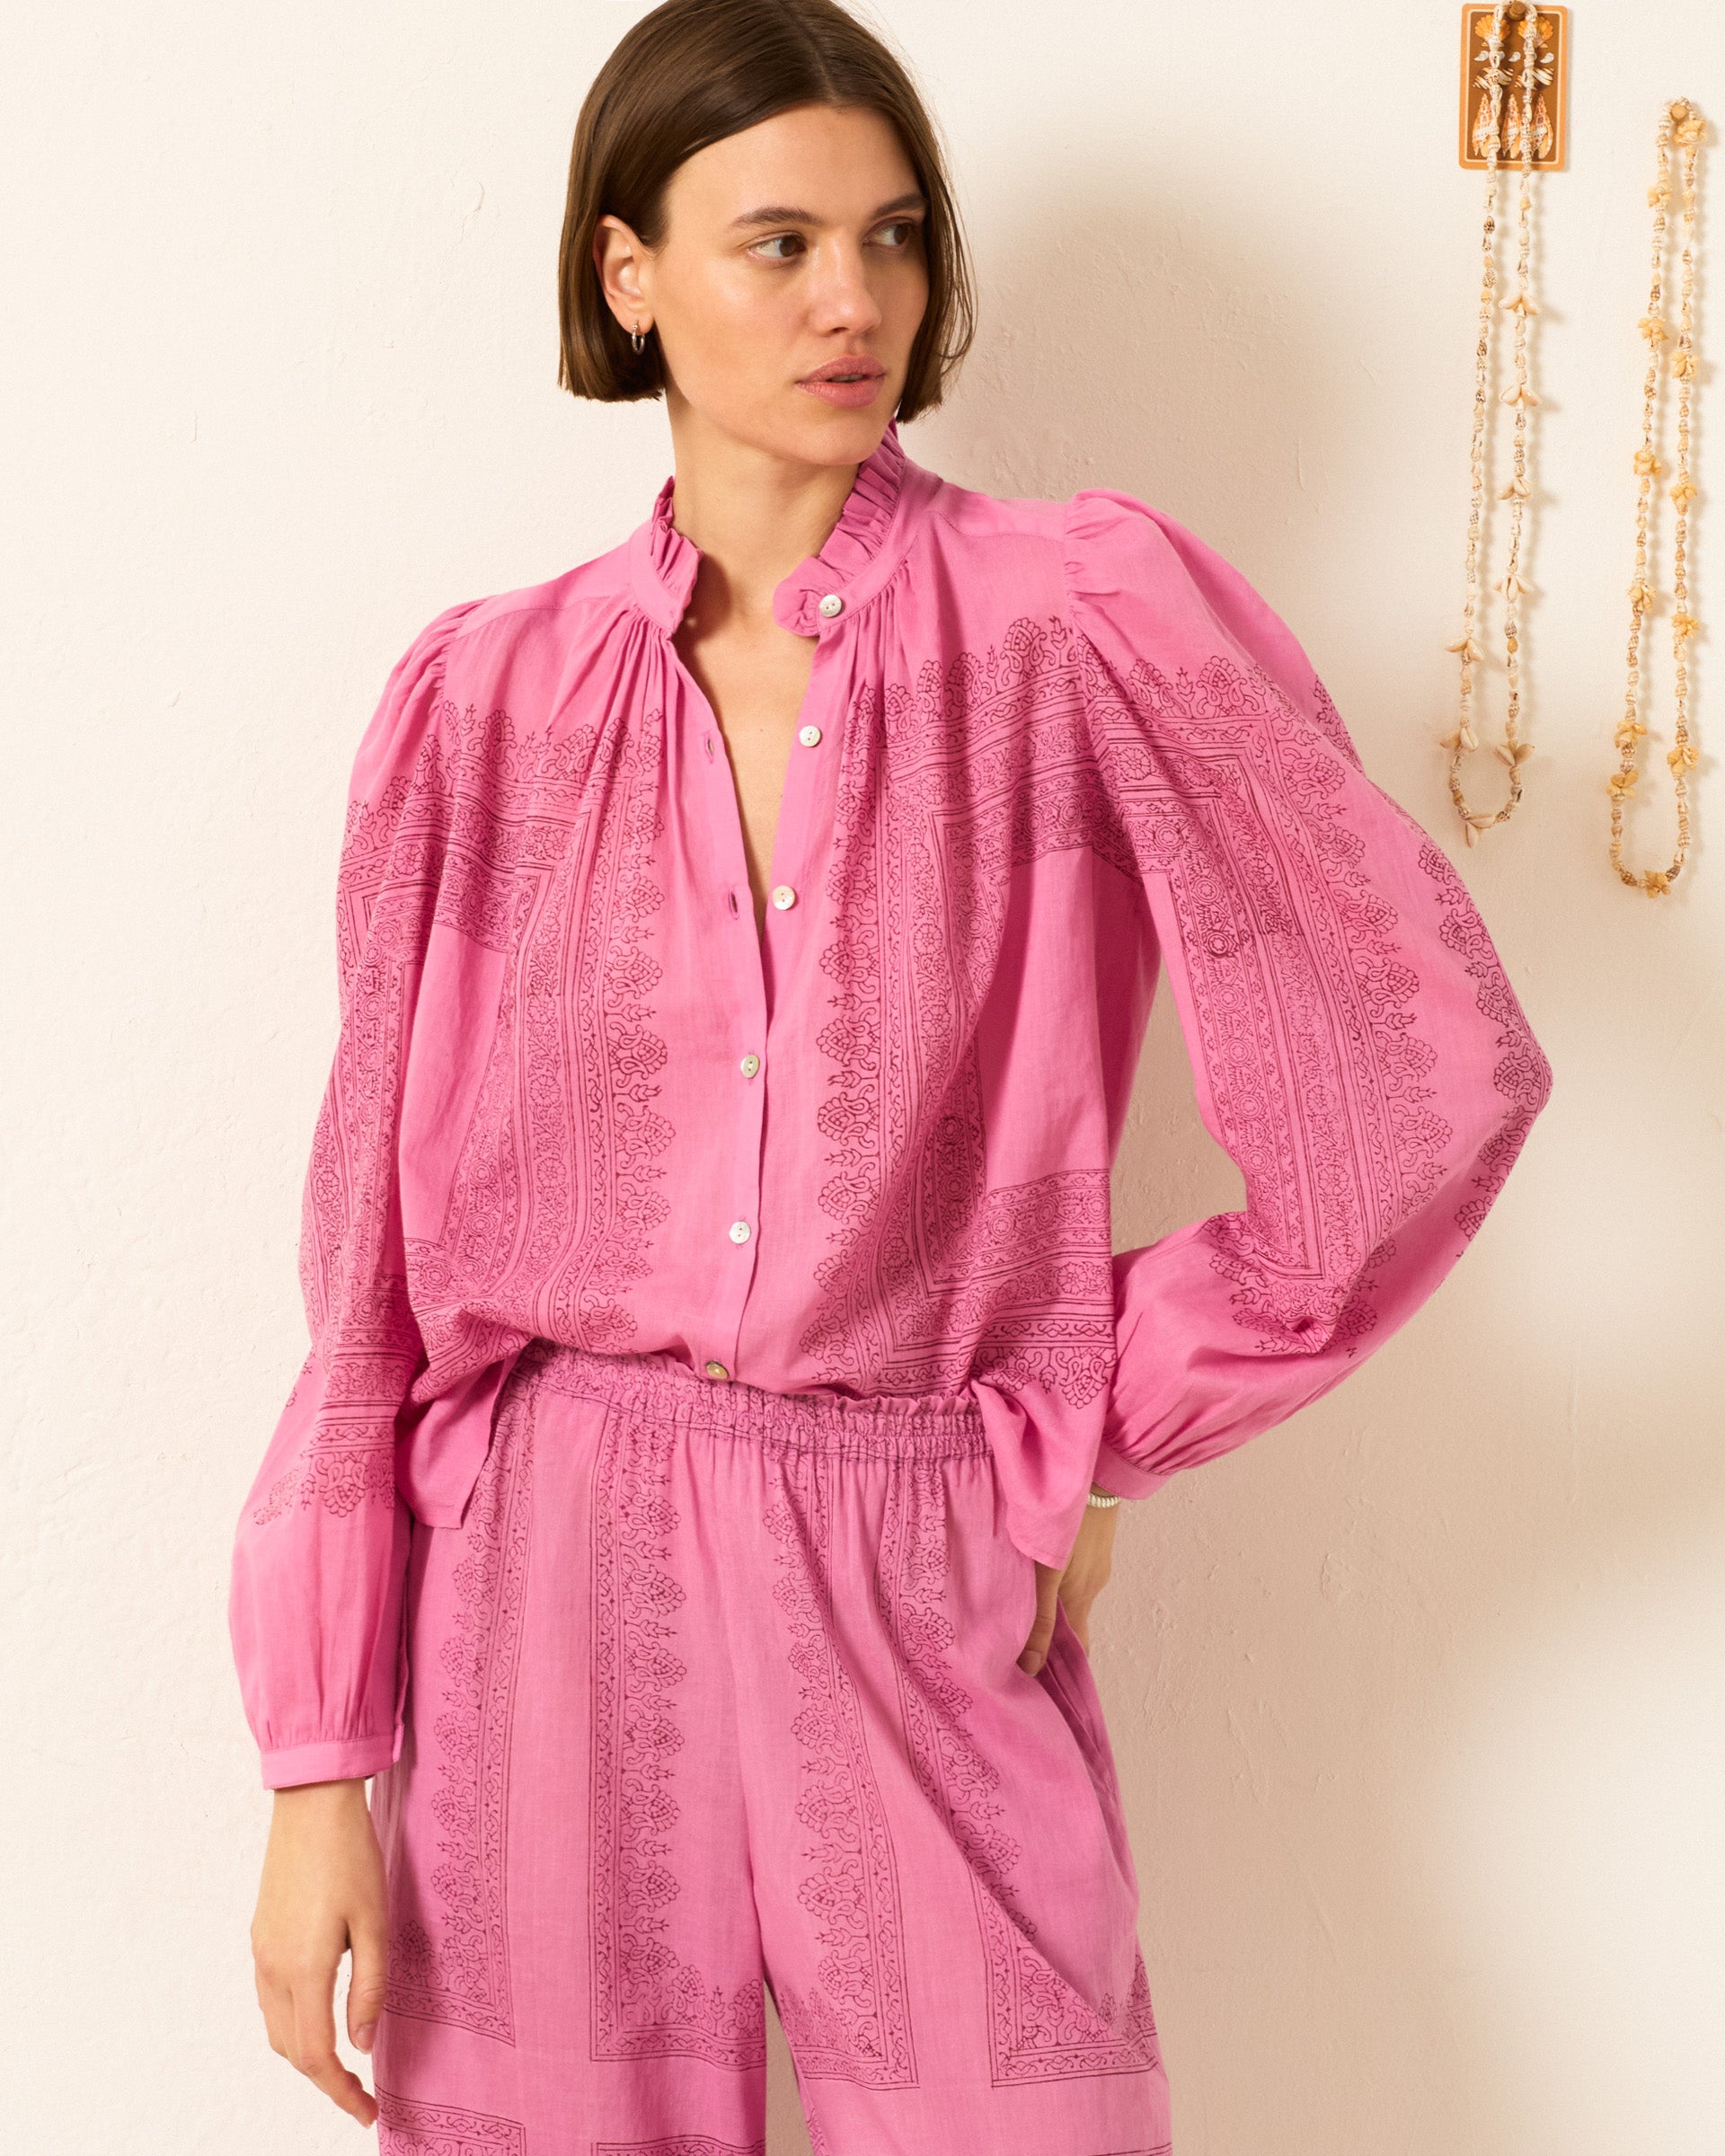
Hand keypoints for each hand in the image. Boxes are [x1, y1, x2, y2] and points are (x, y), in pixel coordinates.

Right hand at [249, 1778, 388, 2127]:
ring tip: (345, 2061)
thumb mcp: (375, 1922)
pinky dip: (292, 2023)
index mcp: (303, 1969)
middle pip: (291, 2049)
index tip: (368, 2112)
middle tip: (362, 2093)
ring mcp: (261, 1951)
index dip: (341, 2092)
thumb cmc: (351, 1855)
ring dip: (306, 2053)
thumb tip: (363, 2045)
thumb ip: (370, 1987)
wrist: (310, 1803)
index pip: (316, 2055)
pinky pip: (270, 1999)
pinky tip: (320, 2014)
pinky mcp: (260, 1935)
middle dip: (325, 2079)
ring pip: (276, 2027)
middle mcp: (272, 1968)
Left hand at [1018, 1498, 1117, 1675]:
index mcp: (1081, 1599)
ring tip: (1017, 1609)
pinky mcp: (1090, 1539)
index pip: (1078, 1649)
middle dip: (1050, 1639)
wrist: (1096, 1472)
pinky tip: (1033, 1571)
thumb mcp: (1046, 1574)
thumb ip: (1037, 1618)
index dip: (1062, 1669)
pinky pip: (1071, 1571)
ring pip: (1070, 1594)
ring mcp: (1093, 1561)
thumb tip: (1031, 1668)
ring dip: (1049, 1607)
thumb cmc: (1066, 1524)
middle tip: (1018, 1649)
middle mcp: (1092, 1584)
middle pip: (1071, 1622)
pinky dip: (1054, 1582)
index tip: (1041, 1684)